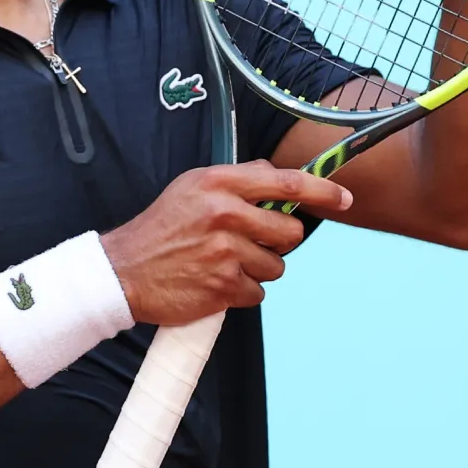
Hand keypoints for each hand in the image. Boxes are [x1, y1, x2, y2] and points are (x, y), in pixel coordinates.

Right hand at [99, 161, 353, 326]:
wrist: (123, 271)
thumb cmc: (161, 227)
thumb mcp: (192, 187)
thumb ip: (237, 180)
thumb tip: (277, 176)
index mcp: (219, 183)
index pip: (286, 182)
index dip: (322, 191)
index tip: (344, 198)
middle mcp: (225, 213)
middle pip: (289, 231)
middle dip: (278, 241)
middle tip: (250, 241)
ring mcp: (225, 252)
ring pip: (277, 265)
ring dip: (258, 268)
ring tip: (224, 263)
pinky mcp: (224, 286)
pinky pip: (259, 291)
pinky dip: (243, 290)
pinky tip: (217, 282)